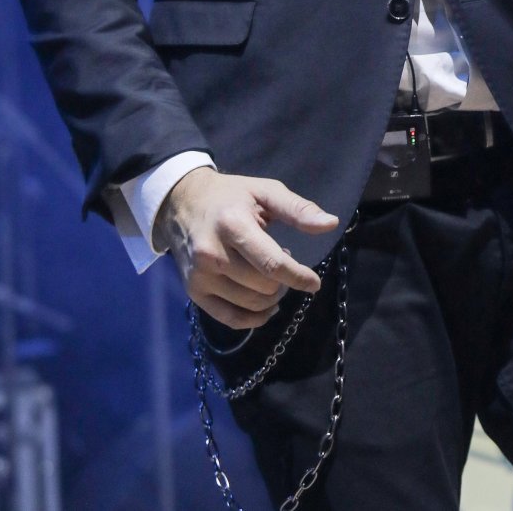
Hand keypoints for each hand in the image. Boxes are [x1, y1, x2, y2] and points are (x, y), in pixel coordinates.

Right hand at [154, 168, 337, 329]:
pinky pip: (231, 320)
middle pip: (264, 287)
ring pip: (252, 305)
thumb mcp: (265, 191)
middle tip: (282, 260)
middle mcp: (212, 254)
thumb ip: (298, 209)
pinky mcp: (194, 292)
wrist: (181, 201)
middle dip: (283, 280)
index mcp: (232, 225)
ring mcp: (200, 276)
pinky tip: (265, 307)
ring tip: (268, 274)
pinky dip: (255, 319)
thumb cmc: (230, 195)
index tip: (314, 282)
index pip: (272, 264)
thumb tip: (331, 224)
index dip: (298, 276)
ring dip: (271, 296)